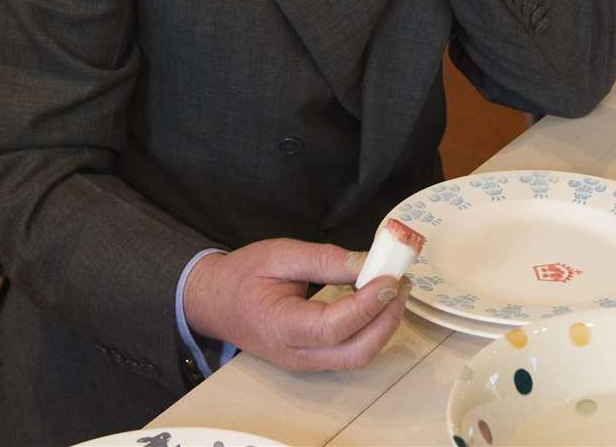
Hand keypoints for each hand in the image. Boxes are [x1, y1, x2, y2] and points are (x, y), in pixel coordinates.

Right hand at [183, 239, 407, 372]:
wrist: (214, 301)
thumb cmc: (243, 275)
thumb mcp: (281, 255)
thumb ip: (324, 260)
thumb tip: (366, 262)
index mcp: (281, 326)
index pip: (334, 327)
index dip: (368, 304)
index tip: (390, 278)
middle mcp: (296, 354)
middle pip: (354, 352)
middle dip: (387, 320)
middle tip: (401, 283)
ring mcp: (305, 361)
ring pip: (357, 357)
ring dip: (383, 326)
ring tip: (395, 289)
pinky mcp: (313, 357)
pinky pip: (350, 351)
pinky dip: (372, 329)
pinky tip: (378, 301)